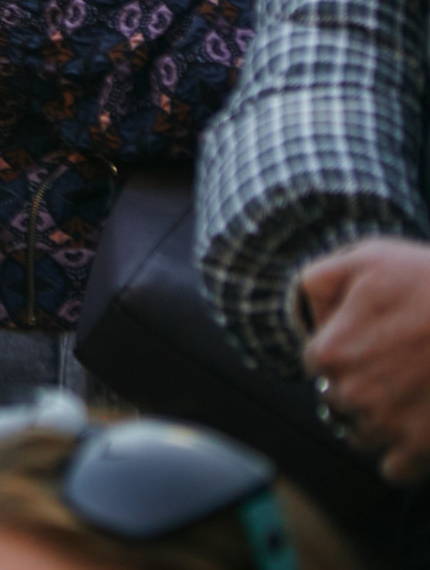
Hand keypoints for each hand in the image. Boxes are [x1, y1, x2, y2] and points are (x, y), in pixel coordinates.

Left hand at [301, 237, 429, 482]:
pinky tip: (421, 428)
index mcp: (330, 352)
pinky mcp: (423, 451)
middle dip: (360, 389)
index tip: (372, 344)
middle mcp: (352, 395)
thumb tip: (310, 312)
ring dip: (380, 424)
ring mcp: (389, 427)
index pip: (317, 364)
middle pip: (338, 403)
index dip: (345, 352)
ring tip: (412, 398)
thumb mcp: (368, 258)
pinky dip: (405, 457)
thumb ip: (320, 280)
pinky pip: (395, 470)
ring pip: (364, 437)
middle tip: (397, 371)